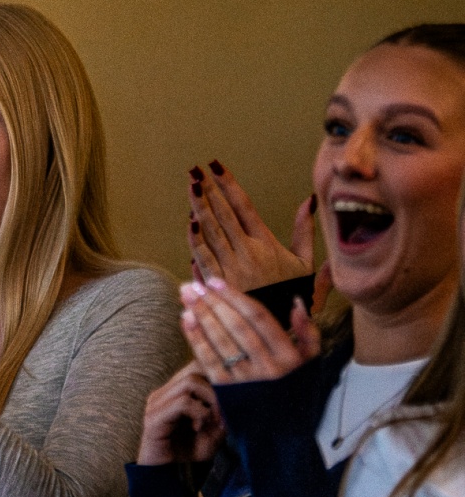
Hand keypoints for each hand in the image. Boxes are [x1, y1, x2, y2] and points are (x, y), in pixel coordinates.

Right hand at [136, 361, 224, 465]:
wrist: (163, 474)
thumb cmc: (187, 451)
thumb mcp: (214, 432)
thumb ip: (224, 415)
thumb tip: (239, 399)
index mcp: (173, 391)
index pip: (195, 364)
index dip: (217, 373)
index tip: (233, 394)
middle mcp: (163, 392)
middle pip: (195, 368)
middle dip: (218, 388)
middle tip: (225, 412)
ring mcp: (156, 403)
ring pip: (190, 382)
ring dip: (210, 401)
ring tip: (213, 420)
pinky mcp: (153, 417)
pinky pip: (182, 403)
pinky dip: (199, 414)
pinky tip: (198, 428)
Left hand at [180, 277, 318, 385]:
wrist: (281, 434)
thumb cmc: (295, 392)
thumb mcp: (310, 364)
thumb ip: (308, 333)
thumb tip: (296, 303)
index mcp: (289, 356)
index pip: (259, 318)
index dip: (235, 297)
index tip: (215, 282)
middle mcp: (268, 366)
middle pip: (236, 326)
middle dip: (213, 303)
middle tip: (193, 285)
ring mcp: (246, 379)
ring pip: (221, 341)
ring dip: (201, 316)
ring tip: (186, 297)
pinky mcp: (227, 391)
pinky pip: (209, 361)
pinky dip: (196, 339)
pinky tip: (185, 321)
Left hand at [189, 161, 313, 290]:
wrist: (277, 330)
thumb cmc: (291, 295)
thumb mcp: (305, 263)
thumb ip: (305, 231)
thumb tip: (309, 201)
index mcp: (266, 243)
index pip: (243, 206)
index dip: (228, 184)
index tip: (216, 166)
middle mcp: (247, 252)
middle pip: (223, 214)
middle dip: (208, 190)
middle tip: (195, 169)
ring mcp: (230, 267)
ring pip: (210, 231)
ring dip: (198, 207)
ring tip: (190, 186)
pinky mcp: (217, 283)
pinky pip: (203, 256)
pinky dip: (195, 238)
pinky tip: (189, 222)